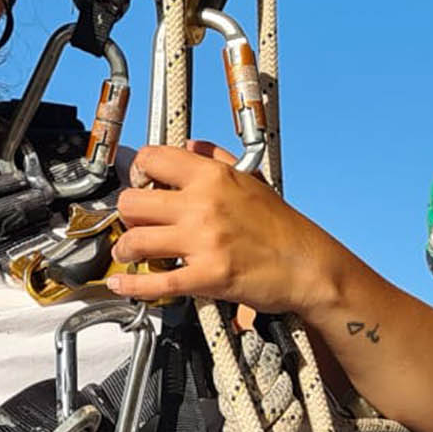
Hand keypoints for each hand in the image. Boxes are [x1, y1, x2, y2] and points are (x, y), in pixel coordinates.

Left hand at [106, 142, 343, 312]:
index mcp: (213, 177)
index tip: (140, 183)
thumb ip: (216, 158)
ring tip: (130, 253)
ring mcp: (203, 241)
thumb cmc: (283, 228)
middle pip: (132, 202)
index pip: (151, 158)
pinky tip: (123, 284)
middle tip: (136, 223)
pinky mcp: (206, 277)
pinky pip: (156, 282)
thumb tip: (190, 146)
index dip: (138, 172)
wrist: (309, 266)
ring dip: (126, 250)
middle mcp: (203, 204)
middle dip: (128, 215)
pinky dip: (133, 285)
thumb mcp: (252, 179)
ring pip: (136, 240)